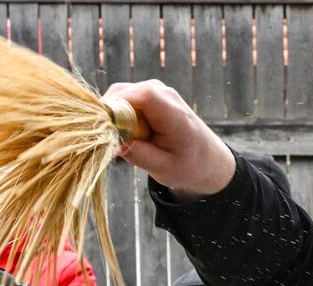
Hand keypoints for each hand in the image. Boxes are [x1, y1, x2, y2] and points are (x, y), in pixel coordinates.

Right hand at [104, 80, 236, 198]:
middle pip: (124, 93)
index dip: (118, 107)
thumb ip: (140, 156)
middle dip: (110, 116)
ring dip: (114, 116)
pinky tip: (128, 133)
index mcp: (174, 115)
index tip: (106, 129)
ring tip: (124, 139)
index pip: (143, 96)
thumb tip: (115, 144)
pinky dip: (118, 115)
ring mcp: (156, 90)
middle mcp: (164, 94)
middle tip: (113, 141)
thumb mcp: (164, 169)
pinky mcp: (148, 93)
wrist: (206, 156)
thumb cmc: (188, 164)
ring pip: (119, 94)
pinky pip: (122, 98)